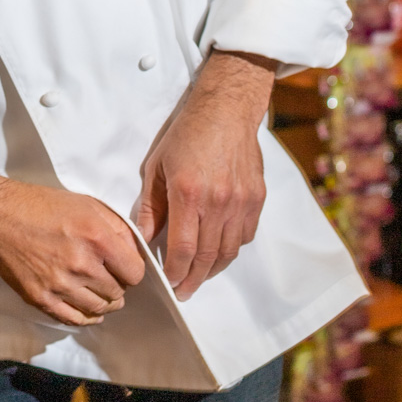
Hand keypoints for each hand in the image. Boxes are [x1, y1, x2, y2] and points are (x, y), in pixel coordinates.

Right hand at [0, 175, 145, 327]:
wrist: (0, 216)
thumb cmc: (42, 206)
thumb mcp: (87, 204)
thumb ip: (116, 228)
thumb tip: (132, 251)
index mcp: (97, 238)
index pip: (135, 273)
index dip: (132, 271)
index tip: (124, 268)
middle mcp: (82, 264)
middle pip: (118, 293)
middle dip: (117, 286)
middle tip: (109, 278)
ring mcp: (61, 285)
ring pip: (99, 309)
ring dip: (103, 303)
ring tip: (99, 293)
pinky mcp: (42, 298)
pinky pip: (74, 319)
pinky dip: (86, 317)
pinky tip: (87, 309)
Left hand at [136, 50, 274, 300]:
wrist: (227, 110)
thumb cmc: (187, 134)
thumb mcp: (157, 166)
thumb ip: (152, 206)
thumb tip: (144, 238)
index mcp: (189, 194)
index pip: (183, 249)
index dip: (175, 273)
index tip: (169, 283)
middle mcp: (218, 202)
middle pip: (207, 257)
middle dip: (193, 280)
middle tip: (183, 291)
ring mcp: (241, 202)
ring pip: (228, 251)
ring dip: (213, 270)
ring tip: (199, 277)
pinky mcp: (257, 198)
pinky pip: (245, 235)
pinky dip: (231, 249)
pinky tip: (219, 251)